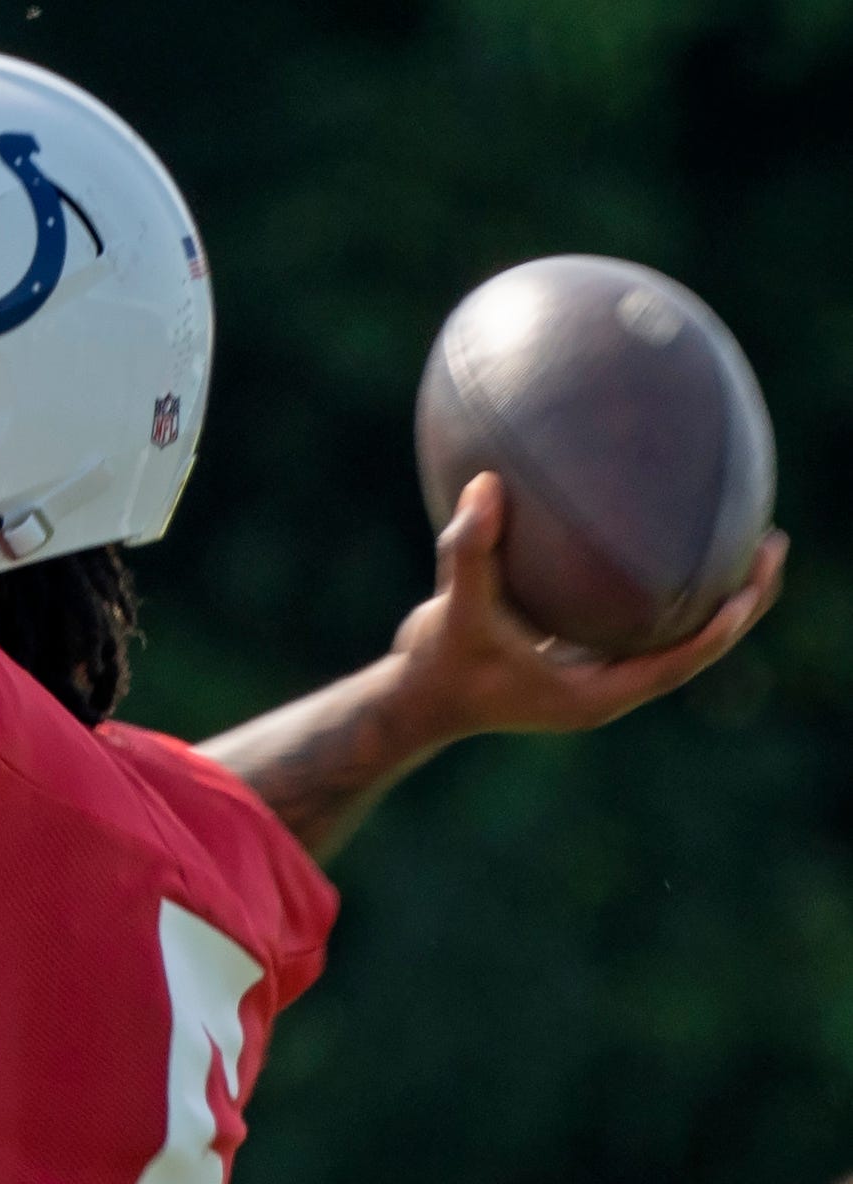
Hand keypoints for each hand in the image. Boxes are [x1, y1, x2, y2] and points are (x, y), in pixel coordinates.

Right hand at [391, 472, 787, 739]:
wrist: (413, 699)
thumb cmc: (438, 665)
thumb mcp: (454, 610)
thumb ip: (470, 551)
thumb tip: (484, 484)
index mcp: (593, 694)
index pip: (677, 663)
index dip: (719, 628)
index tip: (752, 586)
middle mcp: (605, 686)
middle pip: (693, 648)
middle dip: (739, 602)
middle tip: (771, 545)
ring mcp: (594, 673)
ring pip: (672, 637)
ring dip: (712, 597)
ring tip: (746, 544)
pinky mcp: (579, 657)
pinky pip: (639, 626)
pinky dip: (665, 594)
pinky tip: (671, 547)